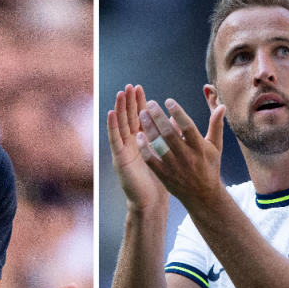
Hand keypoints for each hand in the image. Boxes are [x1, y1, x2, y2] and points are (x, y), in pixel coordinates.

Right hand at [107, 84, 167, 210]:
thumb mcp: (169, 156)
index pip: (139, 118)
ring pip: (120, 125)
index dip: (139, 103)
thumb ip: (173, 139)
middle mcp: (131, 144)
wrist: (151, 201)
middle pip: (128, 118)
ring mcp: (124, 150)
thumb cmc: (161, 180)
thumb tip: (179, 121)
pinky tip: (110, 114)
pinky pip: (115, 140)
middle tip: (129, 86)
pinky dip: (112, 126)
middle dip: (128, 102)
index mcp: (142, 142)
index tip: (140, 88)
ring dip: (119, 109)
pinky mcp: (119, 159)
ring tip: (119, 94)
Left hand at [136, 98, 225, 208]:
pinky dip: (144, 148)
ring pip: (159, 145)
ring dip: (149, 129)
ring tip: (142, 114)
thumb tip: (222, 105)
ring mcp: (174, 167)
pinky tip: (138, 135)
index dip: (178, 113)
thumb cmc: (209, 166)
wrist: (202, 195)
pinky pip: (151, 160)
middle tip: (149, 103)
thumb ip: (216, 125)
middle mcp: (187, 157)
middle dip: (159, 117)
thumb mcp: (215, 147)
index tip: (168, 100)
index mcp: (200, 148)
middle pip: (170, 134)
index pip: (188, 127)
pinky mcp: (164, 175)